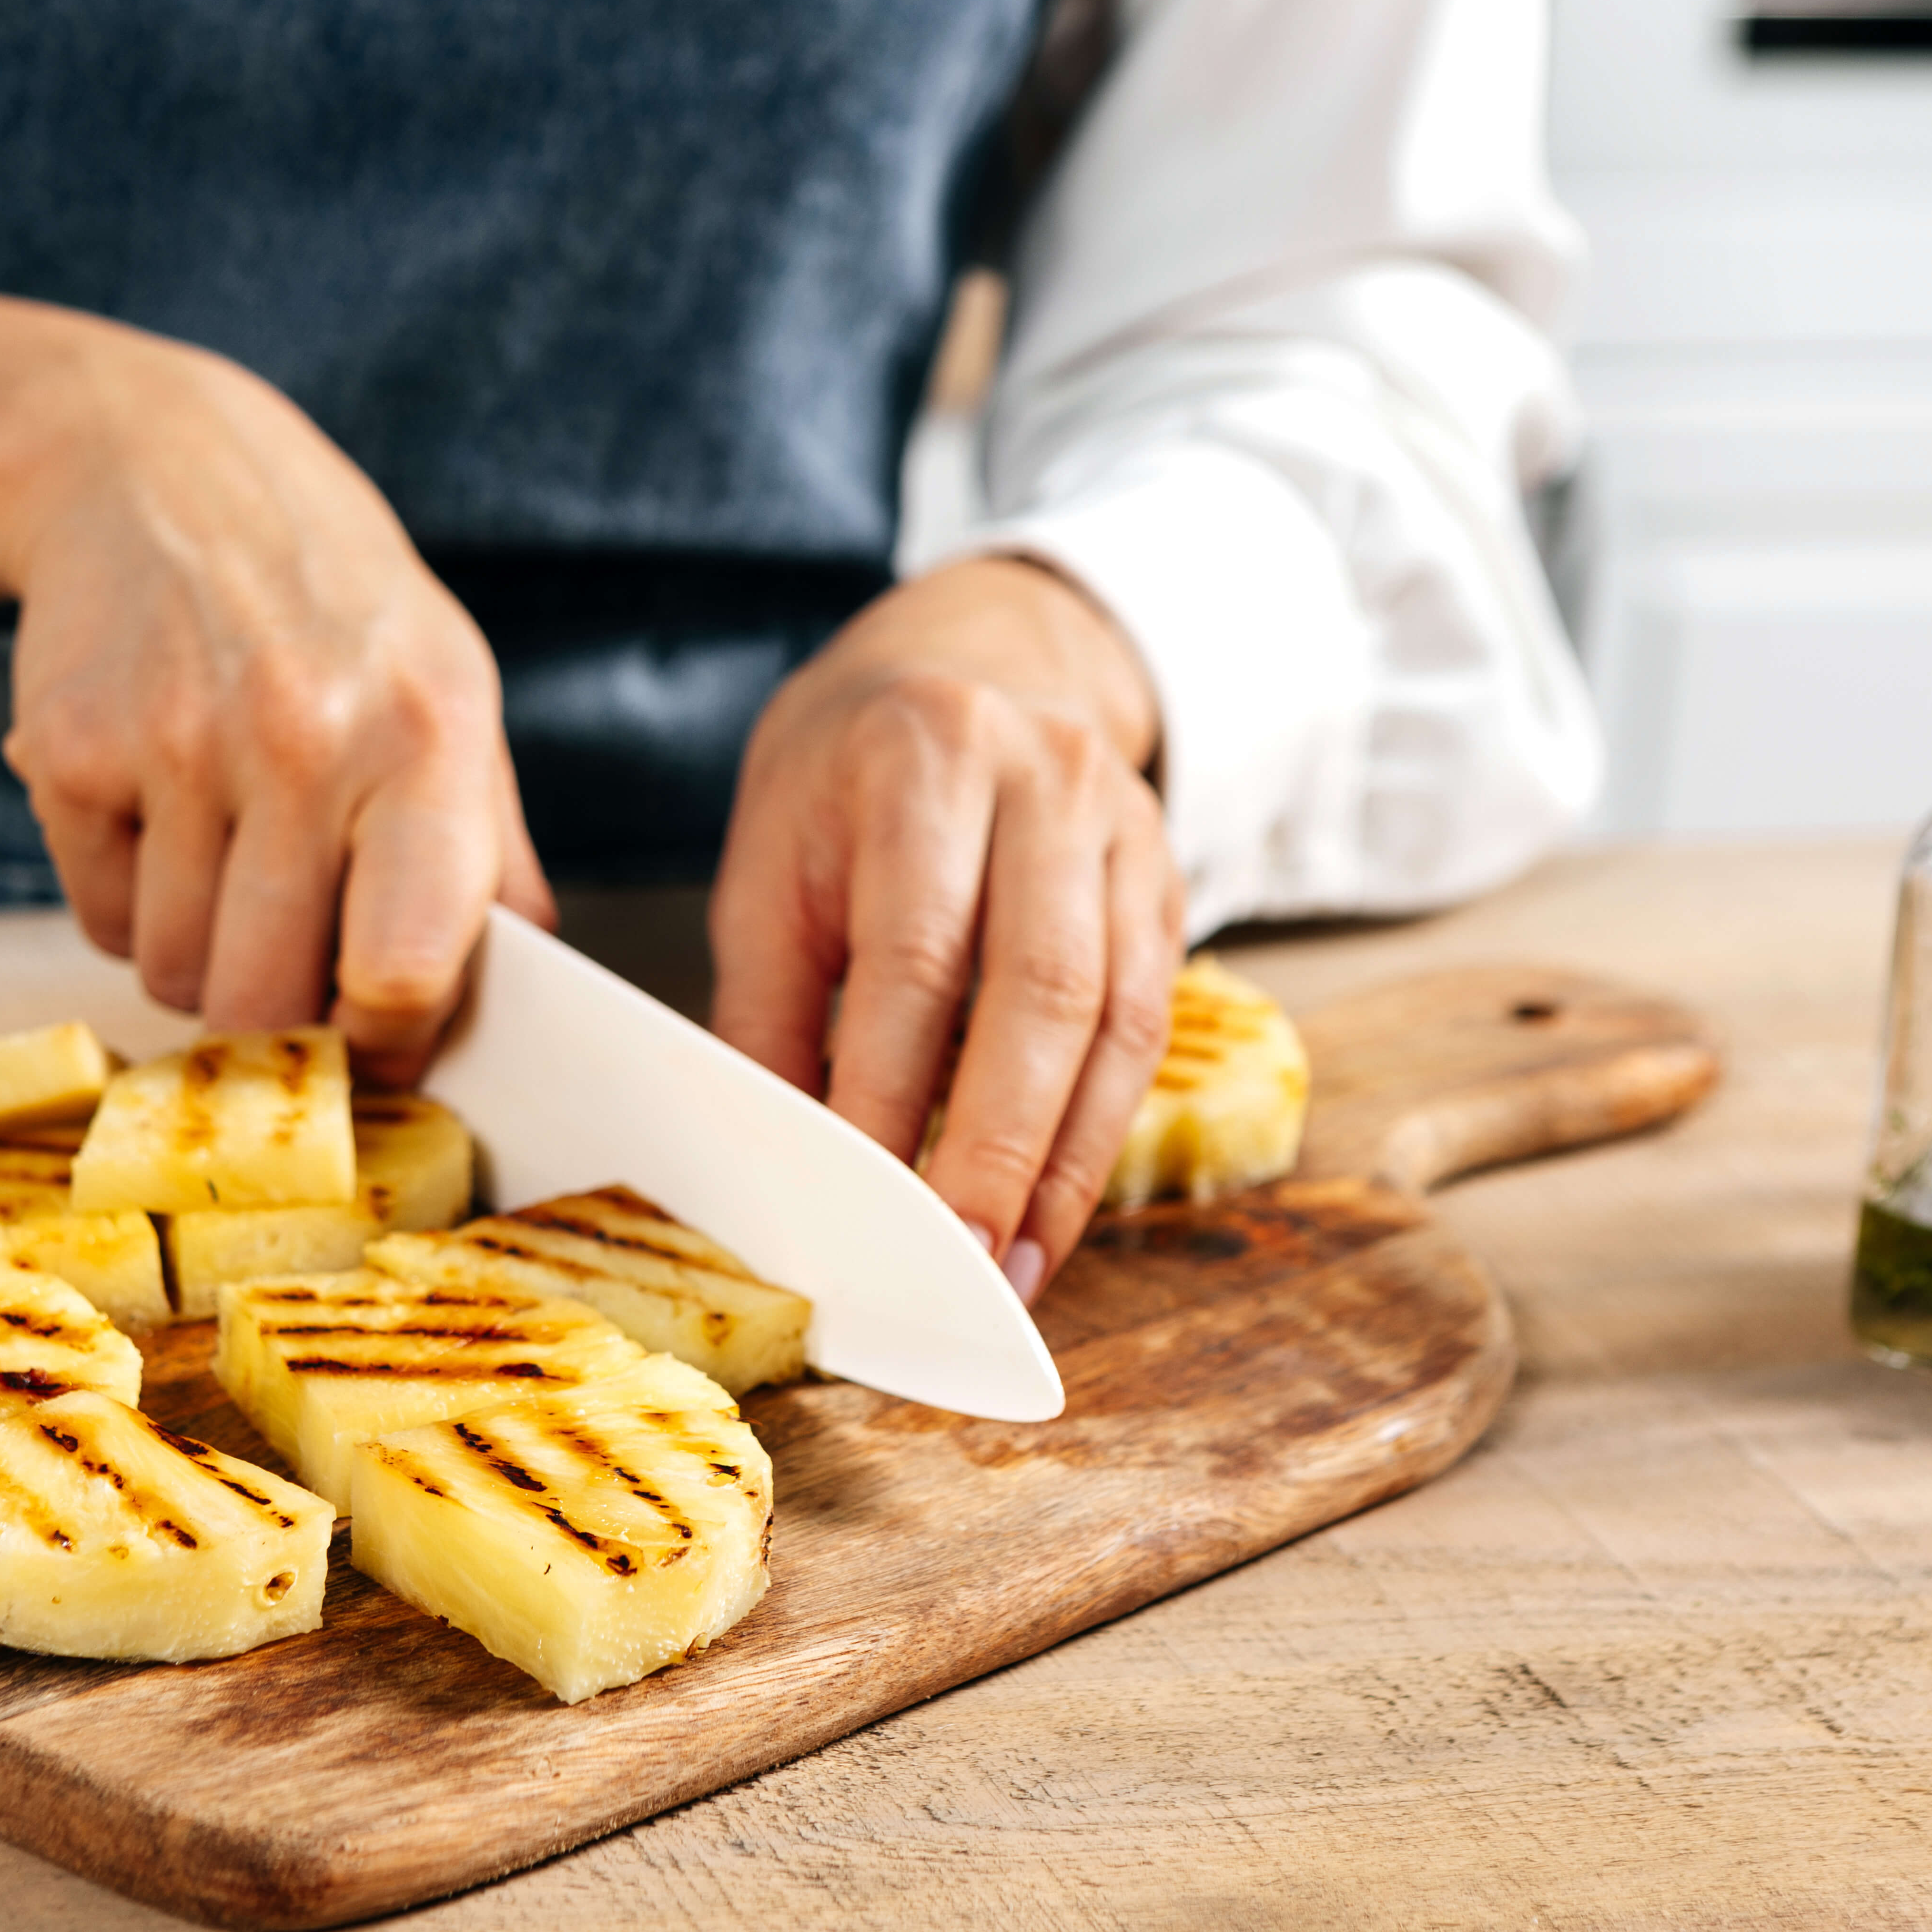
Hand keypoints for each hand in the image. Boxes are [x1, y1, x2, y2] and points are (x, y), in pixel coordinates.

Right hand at [0, 260, 549, 1078]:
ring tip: (221, 857)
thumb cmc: (331, 610)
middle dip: (276, 1018)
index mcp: (427, 738)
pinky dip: (126, 898)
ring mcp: (177, 741)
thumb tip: (533, 1000)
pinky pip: (99, 919)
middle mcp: (305, 736)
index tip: (374, 1031)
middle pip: (268, 1006)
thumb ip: (493, 856)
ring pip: (174, 975)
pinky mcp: (69, 750)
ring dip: (196, 955)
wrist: (159, 471)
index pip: (403, 968)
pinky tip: (155, 811)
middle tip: (284, 955)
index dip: (386, 1039)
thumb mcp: (451, 697)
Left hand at [708, 556, 1182, 1302]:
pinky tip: (1054, 1210)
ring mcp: (1123, 828)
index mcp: (925, 759)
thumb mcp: (769, 865)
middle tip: (958, 1265)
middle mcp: (1045, 780)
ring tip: (1013, 1270)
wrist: (966, 661)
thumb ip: (766, 1011)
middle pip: (1039, 992)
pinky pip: (1148, 1027)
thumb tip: (770, 1166)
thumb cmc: (844, 781)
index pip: (915, 956)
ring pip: (1113, 1021)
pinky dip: (1098, 1132)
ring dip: (1062, 1164)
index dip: (890, 1095)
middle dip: (996, 1148)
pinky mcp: (1165, 883)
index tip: (860, 1207)